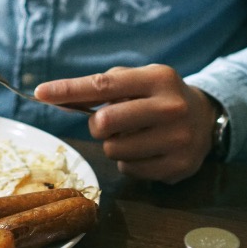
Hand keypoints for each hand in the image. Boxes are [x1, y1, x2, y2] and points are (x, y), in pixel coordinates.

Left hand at [34, 64, 218, 183]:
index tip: (41, 93)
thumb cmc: (158, 97)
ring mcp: (178, 138)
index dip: (68, 90)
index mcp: (157, 78)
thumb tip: (55, 98)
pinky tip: (147, 151)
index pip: (102, 85)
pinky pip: (130, 169)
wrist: (206, 119)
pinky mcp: (178, 165)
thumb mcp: (137, 82)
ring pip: (114, 150)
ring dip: (115, 145)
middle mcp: (170, 107)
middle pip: (104, 122)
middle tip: (112, 122)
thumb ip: (99, 88)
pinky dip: (130, 161)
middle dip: (98, 125)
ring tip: (135, 136)